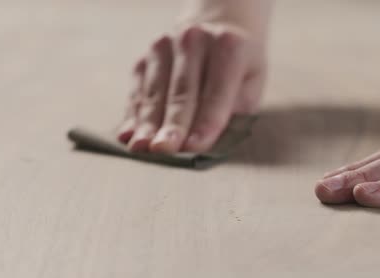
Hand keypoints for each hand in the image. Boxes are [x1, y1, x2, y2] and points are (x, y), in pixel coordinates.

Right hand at [117, 22, 266, 152]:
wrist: (216, 25)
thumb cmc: (238, 66)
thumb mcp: (251, 81)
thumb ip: (236, 107)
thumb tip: (210, 136)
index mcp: (229, 47)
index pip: (216, 92)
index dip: (206, 121)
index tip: (195, 146)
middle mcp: (194, 40)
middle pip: (182, 92)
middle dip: (172, 124)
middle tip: (164, 150)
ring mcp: (165, 46)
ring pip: (156, 93)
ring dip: (148, 123)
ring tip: (141, 148)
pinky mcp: (145, 57)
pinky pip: (138, 92)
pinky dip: (133, 115)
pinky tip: (128, 135)